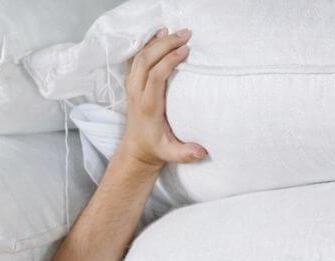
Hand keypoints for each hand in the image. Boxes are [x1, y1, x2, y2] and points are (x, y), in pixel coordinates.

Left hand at [118, 27, 207, 169]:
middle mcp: (136, 93)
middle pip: (146, 60)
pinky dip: (148, 44)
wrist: (136, 149)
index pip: (155, 76)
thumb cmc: (156, 149)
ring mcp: (132, 86)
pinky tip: (161, 34)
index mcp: (147, 106)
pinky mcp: (132, 83)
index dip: (169, 60)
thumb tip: (203, 152)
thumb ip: (186, 154)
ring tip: (176, 32)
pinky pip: (137, 58)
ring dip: (158, 41)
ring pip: (140, 56)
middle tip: (186, 34)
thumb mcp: (171, 154)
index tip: (185, 51)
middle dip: (166, 44)